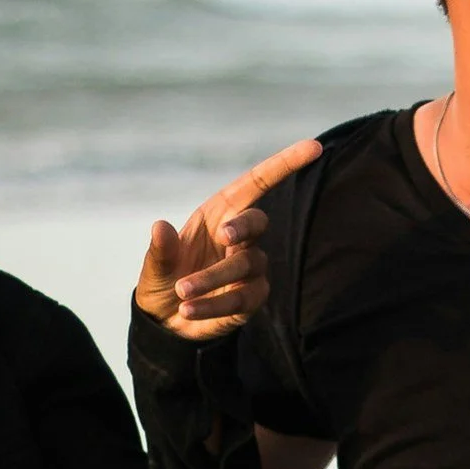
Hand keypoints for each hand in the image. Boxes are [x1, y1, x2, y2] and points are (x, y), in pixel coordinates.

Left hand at [136, 138, 320, 341]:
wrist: (167, 321)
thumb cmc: (164, 280)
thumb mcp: (154, 267)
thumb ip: (161, 250)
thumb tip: (160, 227)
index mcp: (218, 214)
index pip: (257, 183)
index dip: (285, 164)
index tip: (315, 147)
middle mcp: (238, 237)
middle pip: (257, 222)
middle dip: (244, 226)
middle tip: (223, 235)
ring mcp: (249, 267)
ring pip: (245, 265)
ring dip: (212, 278)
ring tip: (182, 292)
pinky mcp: (252, 296)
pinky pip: (242, 298)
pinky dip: (214, 305)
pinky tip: (189, 310)